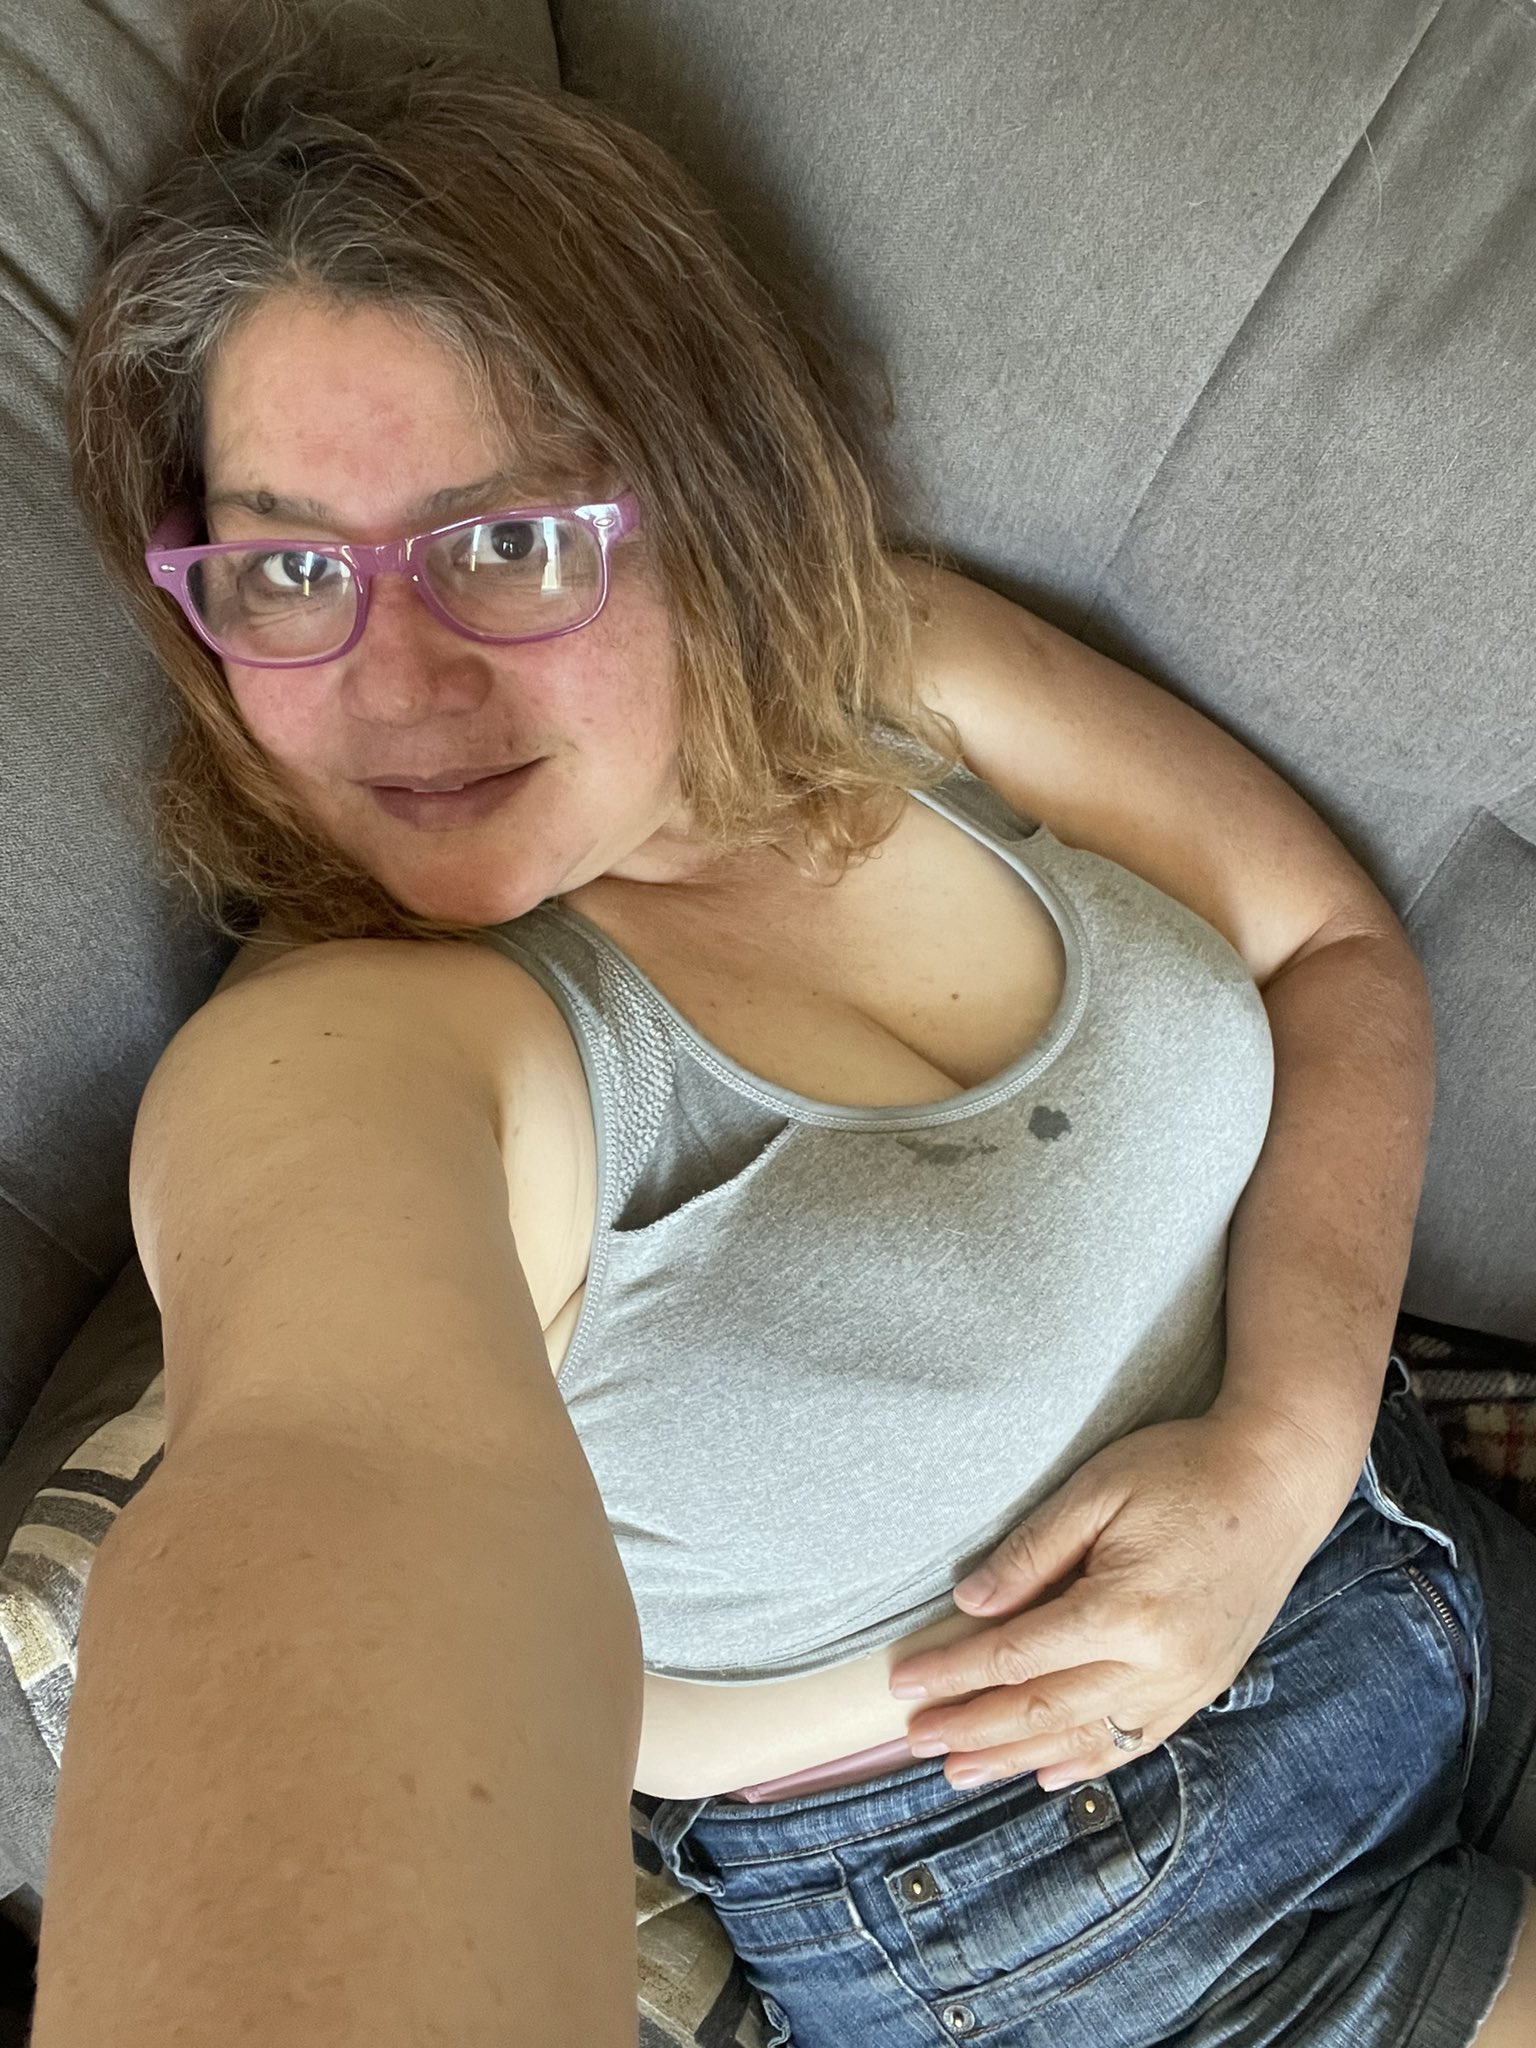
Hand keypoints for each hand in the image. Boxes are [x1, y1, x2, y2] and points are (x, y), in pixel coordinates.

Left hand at [885, 1409, 1353, 1791]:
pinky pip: (1135, 1739)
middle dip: (974, 1729)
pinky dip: (1086, 1760)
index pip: (1017, 1655)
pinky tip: (1046, 1773)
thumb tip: (969, 1604)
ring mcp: (1187, 1683)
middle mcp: (1158, 1662)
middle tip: (917, 1743)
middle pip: (1045, 1709)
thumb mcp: (1097, 1489)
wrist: (1279, 1482)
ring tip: (961, 1772)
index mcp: (1125, 1609)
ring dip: (1017, 1758)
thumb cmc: (1183, 1470)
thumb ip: (1032, 1551)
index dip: (955, 1673)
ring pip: (1086, 1737)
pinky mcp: (1204, 1685)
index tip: (903, 1686)